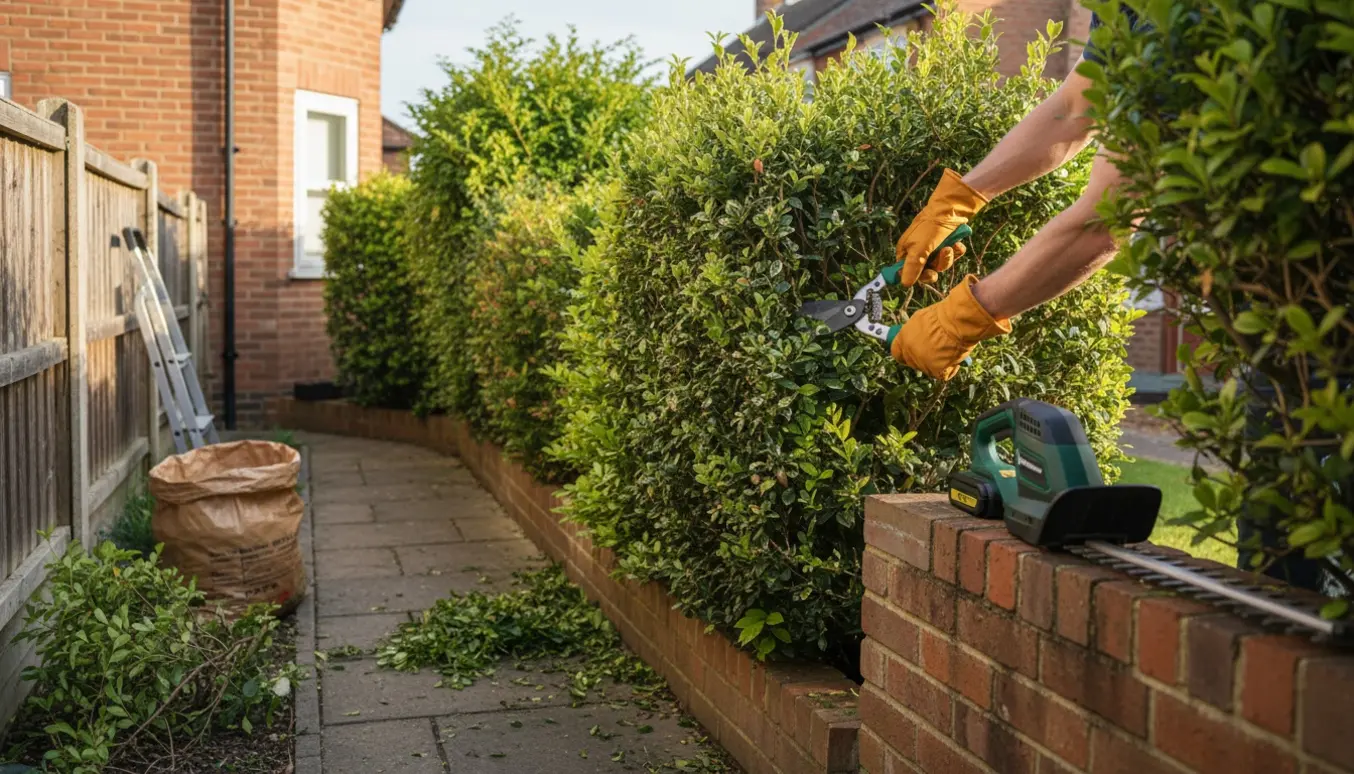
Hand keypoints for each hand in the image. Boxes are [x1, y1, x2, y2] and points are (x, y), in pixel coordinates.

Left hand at [890, 275, 1010, 380]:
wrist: (957, 322)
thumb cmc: (943, 316)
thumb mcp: (921, 318)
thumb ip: (914, 330)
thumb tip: (913, 333)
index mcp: (904, 338)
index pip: (896, 351)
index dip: (904, 351)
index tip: (912, 350)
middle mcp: (910, 352)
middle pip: (912, 361)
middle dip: (921, 357)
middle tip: (934, 351)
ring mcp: (922, 363)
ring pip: (927, 368)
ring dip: (936, 363)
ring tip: (948, 350)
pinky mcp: (936, 370)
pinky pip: (943, 374)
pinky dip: (950, 369)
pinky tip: (955, 359)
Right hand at [896, 169, 988, 286]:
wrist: (952, 208)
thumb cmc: (931, 226)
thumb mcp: (920, 248)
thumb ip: (912, 266)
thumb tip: (904, 284)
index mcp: (906, 251)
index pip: (908, 273)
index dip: (919, 276)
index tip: (929, 274)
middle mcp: (918, 251)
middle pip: (927, 271)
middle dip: (938, 265)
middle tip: (942, 256)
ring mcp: (932, 248)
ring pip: (941, 265)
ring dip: (948, 257)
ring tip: (950, 246)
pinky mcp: (946, 244)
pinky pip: (951, 257)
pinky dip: (956, 251)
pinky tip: (956, 243)